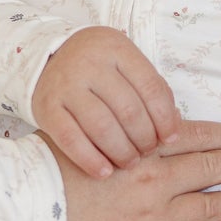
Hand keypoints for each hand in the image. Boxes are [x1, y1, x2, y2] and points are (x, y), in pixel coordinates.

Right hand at [33, 28, 182, 178]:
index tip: (171, 139)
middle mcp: (89, 63)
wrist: (46, 60)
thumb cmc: (98, 69)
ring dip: (121, 151)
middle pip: (128, 110)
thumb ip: (150, 91)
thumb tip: (174, 129)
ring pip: (102, 126)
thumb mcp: (124, 65)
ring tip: (129, 162)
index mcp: (116, 49)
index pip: (151, 87)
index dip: (165, 119)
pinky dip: (90, 159)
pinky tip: (104, 171)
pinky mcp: (46, 106)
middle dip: (144, 139)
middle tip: (148, 153)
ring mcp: (66, 84)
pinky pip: (71, 139)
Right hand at [53, 121, 220, 220]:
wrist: (25, 208)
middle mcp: (152, 179)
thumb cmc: (47, 169)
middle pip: (211, 167)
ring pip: (209, 206)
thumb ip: (121, 133)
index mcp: (139, 148)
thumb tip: (146, 129)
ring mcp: (151, 218)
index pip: (195, 135)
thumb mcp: (86, 136)